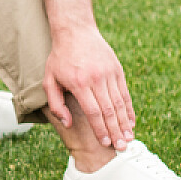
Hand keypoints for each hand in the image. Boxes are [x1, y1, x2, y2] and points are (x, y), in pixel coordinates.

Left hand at [43, 25, 135, 152]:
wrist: (76, 31)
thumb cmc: (59, 58)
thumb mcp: (49, 79)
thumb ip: (56, 104)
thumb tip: (67, 124)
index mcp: (79, 83)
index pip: (93, 112)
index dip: (100, 129)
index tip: (105, 143)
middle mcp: (97, 79)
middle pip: (109, 110)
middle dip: (116, 131)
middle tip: (121, 148)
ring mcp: (109, 73)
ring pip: (119, 103)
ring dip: (125, 123)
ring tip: (129, 139)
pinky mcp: (117, 70)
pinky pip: (125, 93)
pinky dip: (129, 109)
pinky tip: (131, 122)